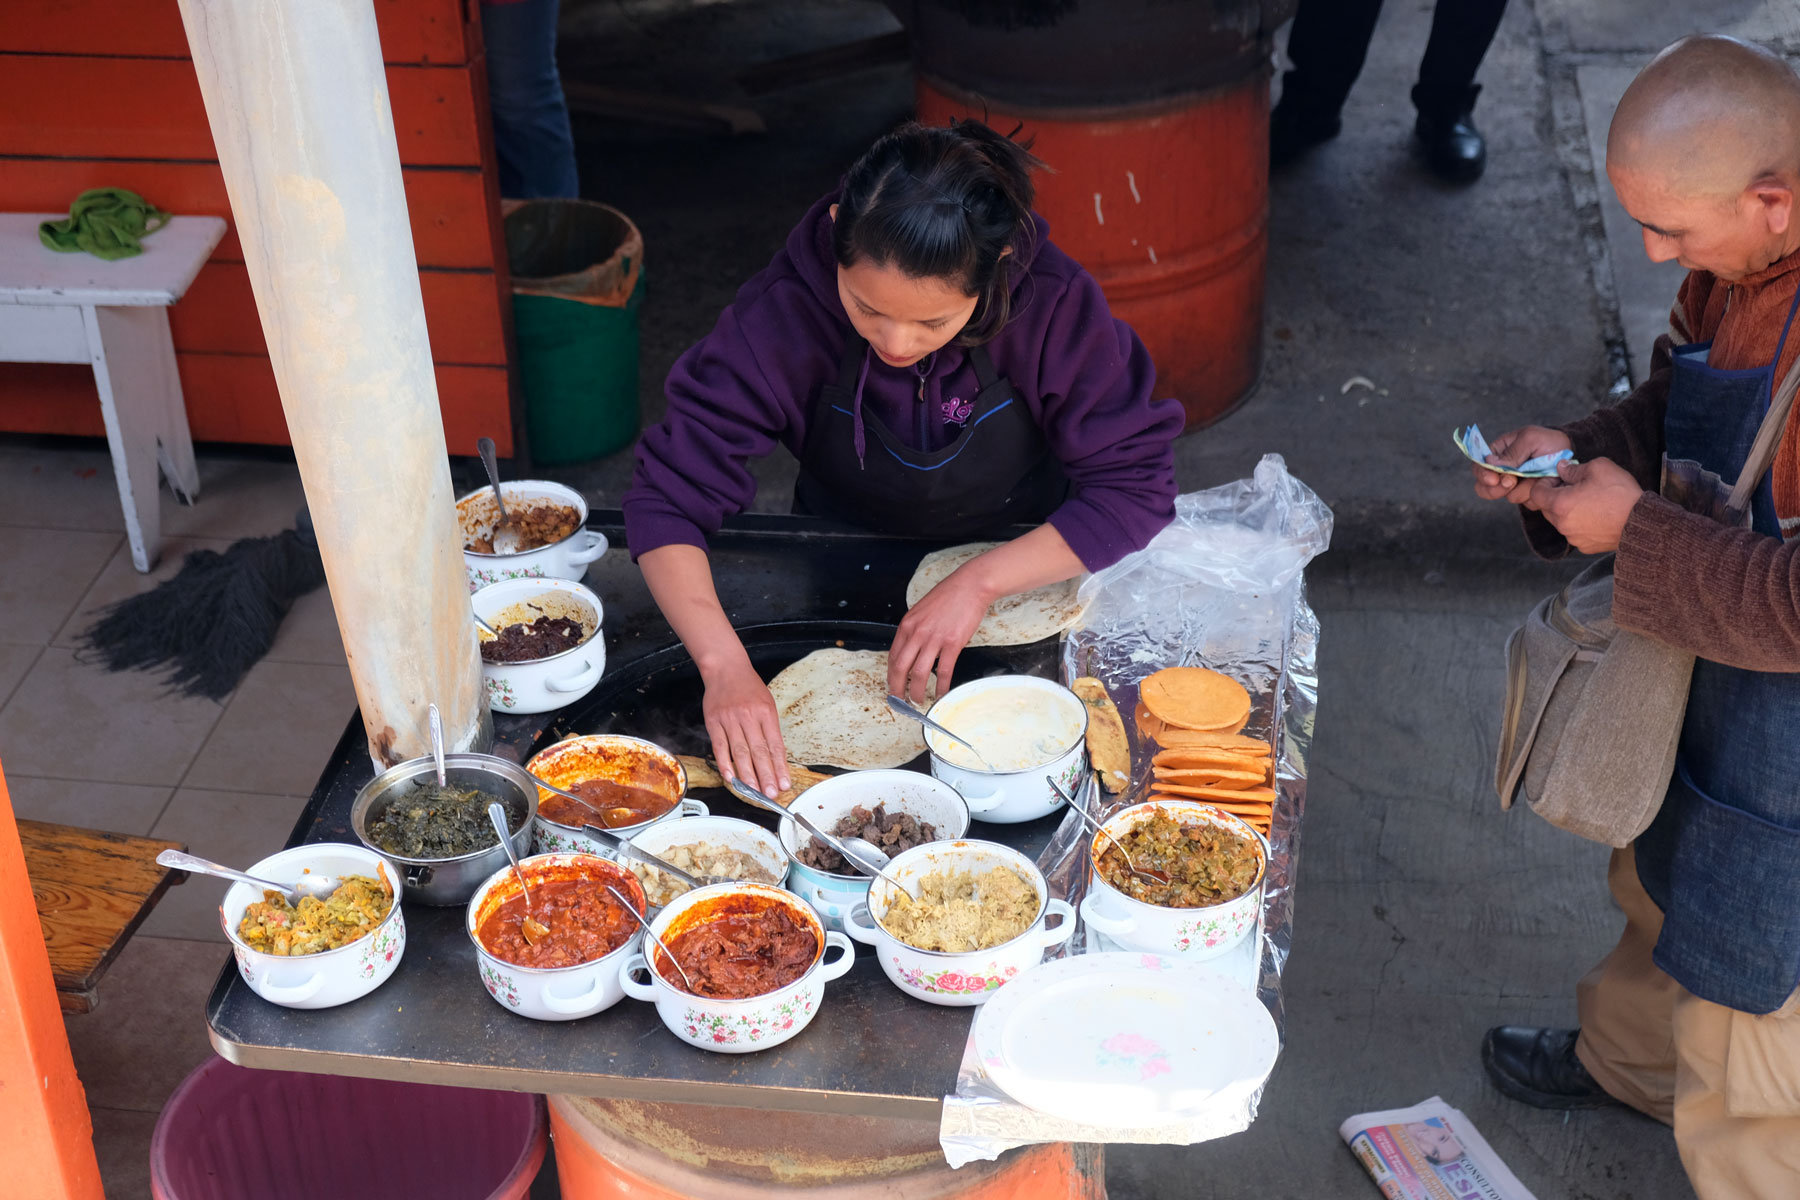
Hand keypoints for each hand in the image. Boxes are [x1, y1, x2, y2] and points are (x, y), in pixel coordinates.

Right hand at [700, 657, 789, 796]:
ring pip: (740, 752)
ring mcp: (730, 719)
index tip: (784, 783)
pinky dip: (725, 763)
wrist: (726, 668)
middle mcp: (749, 717)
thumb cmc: (749, 688)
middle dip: (766, 775)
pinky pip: (720, 746)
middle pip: (759, 751)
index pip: (775, 745)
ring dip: (747, 775)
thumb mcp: (767, 704)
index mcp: (766, 713)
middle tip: (771, 793)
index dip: (780, 767)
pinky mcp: (714, 722)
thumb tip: (775, 758)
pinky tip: (731, 777)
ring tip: (754, 791)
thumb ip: (770, 730)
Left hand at [888, 568, 992, 705]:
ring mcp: (934, 638)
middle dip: (898, 689)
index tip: (893, 686)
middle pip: (900, 668)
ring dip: (917, 691)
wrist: (970, 585)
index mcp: (907, 625)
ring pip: (919, 673)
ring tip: (918, 701)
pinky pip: (944, 670)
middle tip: (900, 701)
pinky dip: (942, 686)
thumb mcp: (921, 610)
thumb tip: (910, 649)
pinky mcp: (952, 643)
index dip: (891, 675)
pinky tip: (942, 693)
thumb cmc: (948, 596)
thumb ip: (914, 629)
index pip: (892, 656)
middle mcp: (917, 633)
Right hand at [1472, 426, 1572, 504]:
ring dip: (1523, 488)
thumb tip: (1489, 461)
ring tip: (1537, 476)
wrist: (1571, 453)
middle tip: (1512, 481)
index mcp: (1498, 454)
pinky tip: (1543, 482)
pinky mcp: (1528, 495)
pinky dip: (1536, 494)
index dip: (1482, 475)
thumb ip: (1511, 452)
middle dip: (1498, 488)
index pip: (1479, 466)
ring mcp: (1515, 485)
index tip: (1494, 479)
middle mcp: (1503, 471)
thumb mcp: (1530, 439)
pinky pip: (1526, 503)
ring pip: (1508, 496)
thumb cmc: (1548, 441)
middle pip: (1485, 488)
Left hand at [1522, 458, 1643, 553]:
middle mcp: (1561, 524)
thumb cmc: (1620, 493)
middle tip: (1577, 488)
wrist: (1642, 521)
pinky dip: (1580, 524)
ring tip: (1590, 502)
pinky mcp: (1585, 546)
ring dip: (1568, 511)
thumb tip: (1561, 468)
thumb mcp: (1599, 468)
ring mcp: (1572, 538)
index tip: (1560, 479)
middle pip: (1547, 508)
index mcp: (1559, 504)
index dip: (1545, 483)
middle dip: (1556, 496)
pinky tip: (1597, 516)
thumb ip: (1574, 468)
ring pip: (1560, 521)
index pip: (1536, 493)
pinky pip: (1574, 532)